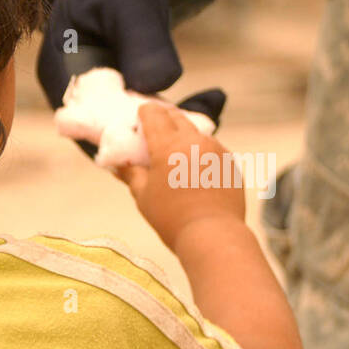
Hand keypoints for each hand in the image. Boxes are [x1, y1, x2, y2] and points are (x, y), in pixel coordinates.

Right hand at [38, 0, 225, 151]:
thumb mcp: (126, 1)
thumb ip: (141, 40)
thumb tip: (157, 84)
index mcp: (61, 74)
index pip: (89, 125)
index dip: (127, 136)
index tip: (170, 130)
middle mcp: (76, 96)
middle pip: (113, 134)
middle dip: (157, 138)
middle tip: (204, 128)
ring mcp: (99, 99)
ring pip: (135, 130)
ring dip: (173, 128)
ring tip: (213, 109)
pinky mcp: (123, 98)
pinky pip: (150, 117)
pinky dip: (179, 114)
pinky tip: (213, 101)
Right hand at [117, 103, 245, 251]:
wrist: (213, 235)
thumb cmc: (172, 218)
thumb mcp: (143, 196)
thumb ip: (131, 174)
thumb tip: (117, 165)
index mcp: (168, 145)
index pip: (154, 114)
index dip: (145, 113)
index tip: (140, 118)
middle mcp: (195, 141)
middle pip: (177, 118)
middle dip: (164, 120)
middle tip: (155, 133)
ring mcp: (217, 150)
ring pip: (197, 134)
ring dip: (184, 138)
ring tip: (177, 158)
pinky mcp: (231, 163)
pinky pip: (213, 151)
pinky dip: (202, 155)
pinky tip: (196, 174)